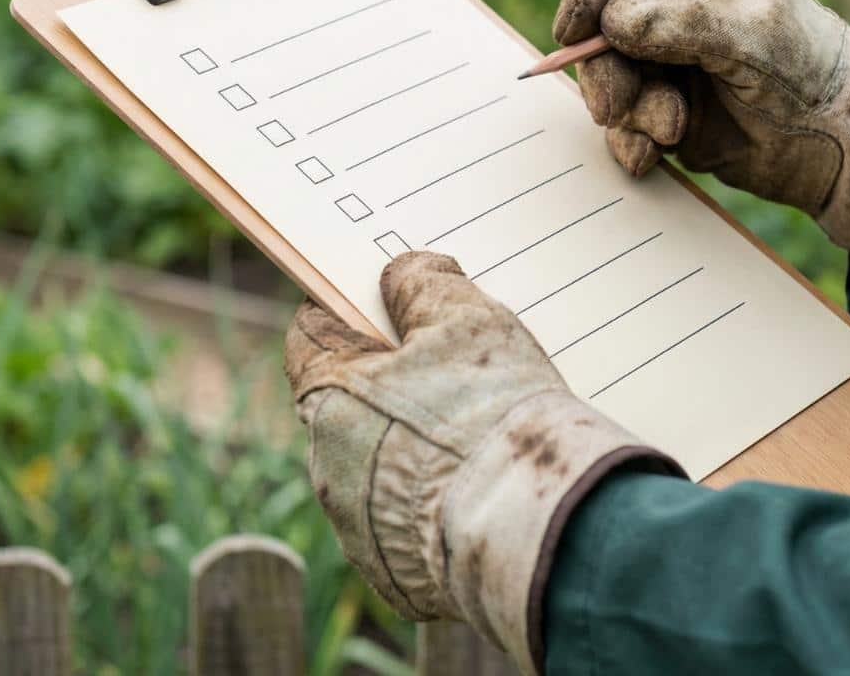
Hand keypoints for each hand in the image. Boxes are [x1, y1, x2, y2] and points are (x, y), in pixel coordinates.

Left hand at [284, 251, 680, 672]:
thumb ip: (422, 282)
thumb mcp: (466, 318)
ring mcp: (356, 527)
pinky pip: (405, 523)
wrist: (538, 524)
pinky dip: (433, 503)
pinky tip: (481, 487)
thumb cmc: (495, 412)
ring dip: (412, 448)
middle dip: (390, 384)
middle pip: (348, 403)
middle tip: (449, 369)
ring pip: (378, 466)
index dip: (347, 312)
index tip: (381, 301)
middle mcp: (326, 466)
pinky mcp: (392, 574)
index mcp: (328, 395)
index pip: (311, 336)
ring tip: (478, 435)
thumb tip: (400, 274)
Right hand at [554, 0, 849, 250]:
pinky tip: (653, 156)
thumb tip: (612, 21)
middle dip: (604, 68)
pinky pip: (627, 124)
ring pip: (612, 79)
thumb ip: (680, 19)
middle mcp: (682, 13)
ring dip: (626, 110)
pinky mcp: (673, 115)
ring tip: (670, 131)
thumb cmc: (814, 71)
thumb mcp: (752, 33)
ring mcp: (674, 66)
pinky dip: (630, 141)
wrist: (848, 146)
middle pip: (606, 26)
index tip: (572, 27)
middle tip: (616, 106)